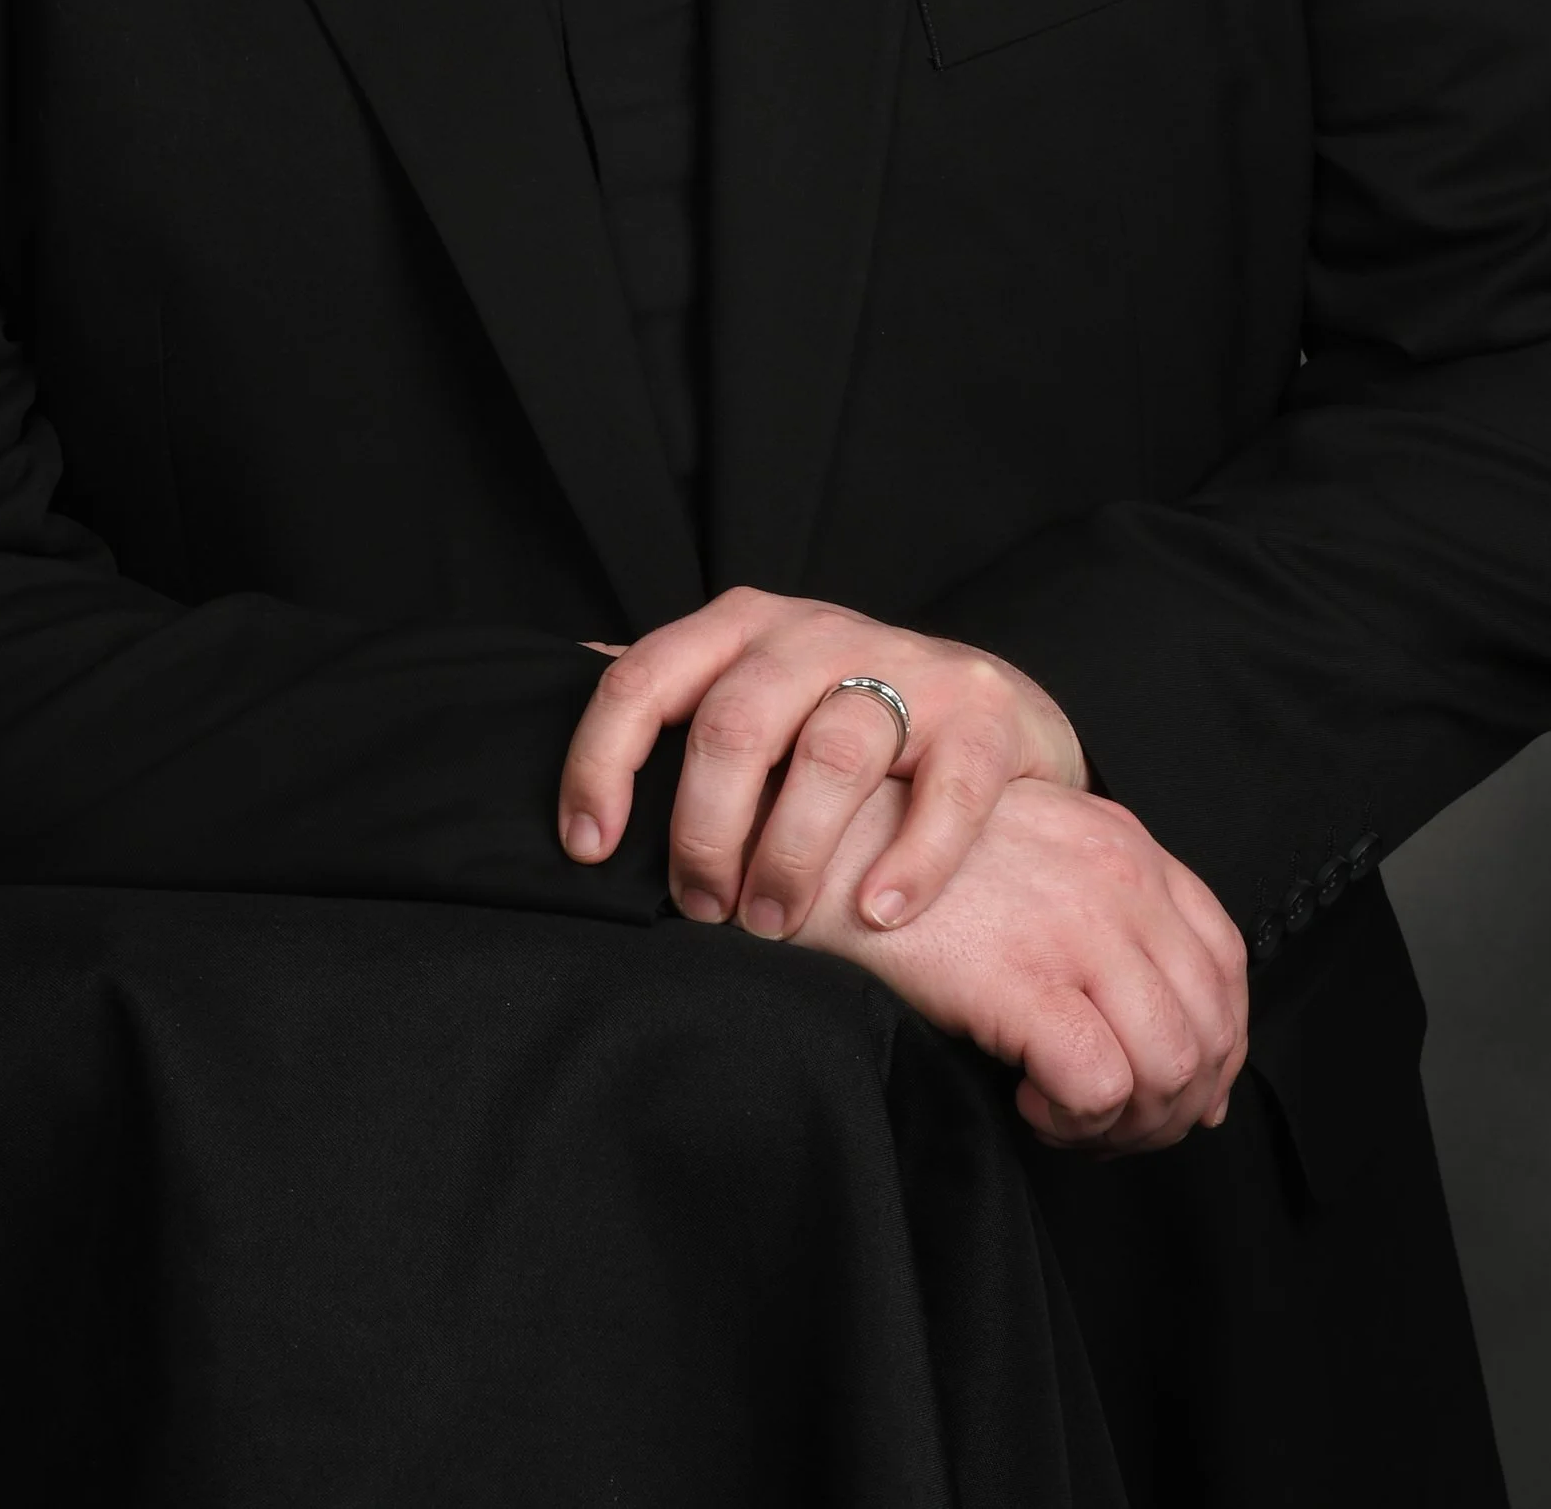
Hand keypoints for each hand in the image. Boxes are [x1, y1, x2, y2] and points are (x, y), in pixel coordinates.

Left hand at [558, 585, 1086, 939]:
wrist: (995, 712)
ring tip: (776, 925)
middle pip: (734, 724)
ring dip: (791, 856)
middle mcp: (817, 632)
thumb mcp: (753, 698)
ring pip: (830, 754)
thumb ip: (673, 711)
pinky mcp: (983, 714)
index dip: (600, 762)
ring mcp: (908, 664)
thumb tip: (556, 720)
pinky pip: (944, 790)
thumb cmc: (843, 720)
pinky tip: (880, 914)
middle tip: (704, 910)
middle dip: (704, 831)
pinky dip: (910, 861)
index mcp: (742, 626)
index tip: (587, 849)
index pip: (644, 677)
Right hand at [794, 775, 1247, 1153]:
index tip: (1175, 1086)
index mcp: (1123, 841)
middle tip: (1113, 1125)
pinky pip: (1099, 1085)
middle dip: (1176, 1101)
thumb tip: (1173, 1043)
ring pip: (1170, 1064)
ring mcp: (1074, 926)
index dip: (1215, 1038)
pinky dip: (1076, 1118)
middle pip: (1207, 1024)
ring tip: (1065, 1116)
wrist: (819, 840)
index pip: (1223, 959)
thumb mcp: (1028, 853)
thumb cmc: (906, 857)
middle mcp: (1117, 879)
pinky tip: (1027, 1099)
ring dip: (1128, 1119)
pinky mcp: (1020, 979)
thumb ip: (1102, 916)